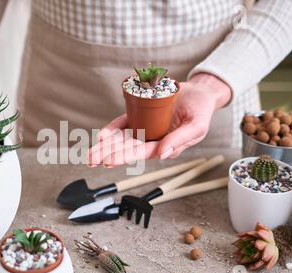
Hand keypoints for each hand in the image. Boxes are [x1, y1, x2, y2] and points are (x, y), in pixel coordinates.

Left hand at [88, 73, 231, 166]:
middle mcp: (152, 140)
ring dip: (106, 146)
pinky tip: (102, 135)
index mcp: (165, 146)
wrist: (199, 93)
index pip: (141, 153)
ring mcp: (145, 129)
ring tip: (91, 154)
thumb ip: (179, 140)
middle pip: (127, 149)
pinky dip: (113, 130)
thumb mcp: (196, 127)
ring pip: (122, 140)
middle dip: (108, 154)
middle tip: (91, 160)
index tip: (108, 161)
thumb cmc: (201, 111)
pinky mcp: (140, 117)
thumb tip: (162, 155)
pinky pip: (123, 125)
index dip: (124, 157)